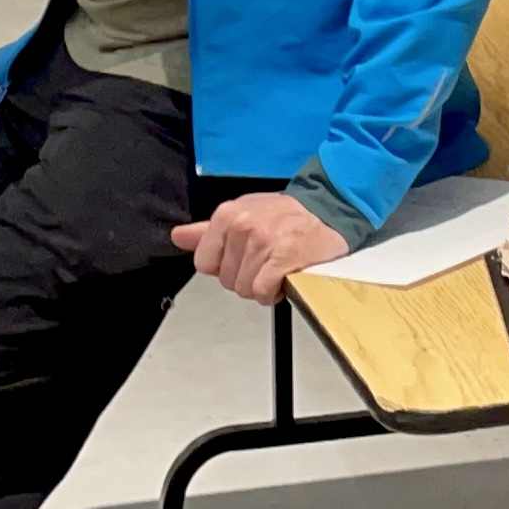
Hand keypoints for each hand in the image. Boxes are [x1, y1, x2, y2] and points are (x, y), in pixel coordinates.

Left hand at [171, 194, 348, 304]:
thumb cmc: (286, 218)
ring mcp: (262, 242)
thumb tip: (178, 236)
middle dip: (246, 277)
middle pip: (226, 280)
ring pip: (244, 289)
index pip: (204, 263)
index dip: (225, 266)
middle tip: (266, 260)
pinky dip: (274, 293)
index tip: (243, 257)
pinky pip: (263, 293)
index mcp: (228, 214)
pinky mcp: (281, 260)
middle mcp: (243, 225)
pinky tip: (284, 279)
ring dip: (262, 286)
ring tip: (278, 267)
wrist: (329, 214)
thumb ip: (209, 231)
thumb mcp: (245, 214)